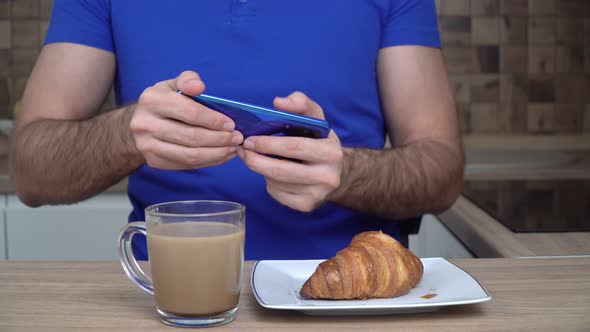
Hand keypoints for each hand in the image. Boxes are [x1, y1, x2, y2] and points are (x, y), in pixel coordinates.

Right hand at [130, 71, 243, 169]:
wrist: (140, 124)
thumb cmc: (163, 102)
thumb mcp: (172, 85)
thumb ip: (187, 80)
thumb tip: (199, 86)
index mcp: (151, 101)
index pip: (190, 113)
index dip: (214, 120)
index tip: (231, 124)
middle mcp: (145, 124)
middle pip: (192, 137)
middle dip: (220, 139)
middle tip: (237, 138)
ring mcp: (148, 146)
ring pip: (190, 155)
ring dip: (217, 154)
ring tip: (233, 148)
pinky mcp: (154, 162)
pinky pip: (187, 165)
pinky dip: (208, 162)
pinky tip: (222, 155)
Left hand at [238, 92, 342, 211]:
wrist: (338, 172)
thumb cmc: (320, 140)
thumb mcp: (316, 118)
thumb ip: (300, 103)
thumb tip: (278, 102)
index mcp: (331, 152)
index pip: (293, 148)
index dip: (267, 144)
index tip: (250, 140)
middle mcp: (328, 177)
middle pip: (281, 171)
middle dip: (256, 160)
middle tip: (243, 151)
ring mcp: (317, 195)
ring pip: (276, 183)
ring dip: (262, 170)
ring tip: (259, 159)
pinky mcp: (307, 206)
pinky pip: (277, 194)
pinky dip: (269, 183)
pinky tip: (272, 174)